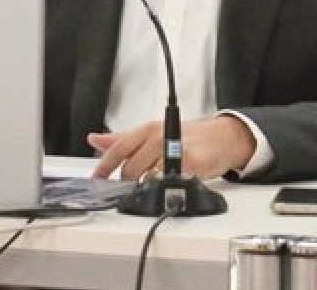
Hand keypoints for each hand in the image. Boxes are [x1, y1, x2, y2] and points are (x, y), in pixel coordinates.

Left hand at [88, 114, 256, 180]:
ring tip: (154, 184)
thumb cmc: (189, 136)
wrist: (223, 137)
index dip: (104, 167)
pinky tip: (170, 184)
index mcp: (148, 129)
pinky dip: (166, 187)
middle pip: (130, 169)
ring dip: (146, 186)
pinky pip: (169, 182)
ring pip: (147, 177)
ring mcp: (174, 149)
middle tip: (133, 187)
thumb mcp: (152, 133)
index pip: (118, 149)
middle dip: (128, 183)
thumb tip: (94, 139)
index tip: (96, 181)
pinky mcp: (190, 163)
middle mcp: (159, 137)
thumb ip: (123, 139)